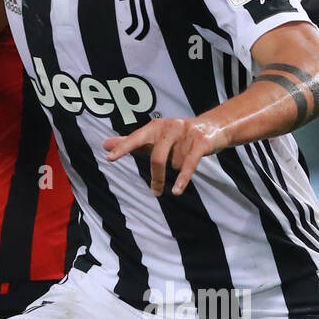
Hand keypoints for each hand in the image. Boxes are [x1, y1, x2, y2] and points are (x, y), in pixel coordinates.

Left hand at [103, 116, 222, 196]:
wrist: (214, 126)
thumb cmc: (179, 136)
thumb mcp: (155, 138)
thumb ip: (131, 142)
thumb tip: (104, 144)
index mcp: (155, 126)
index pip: (136, 138)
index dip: (123, 148)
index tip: (110, 158)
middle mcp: (169, 127)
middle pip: (157, 157)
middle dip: (157, 177)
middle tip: (156, 192)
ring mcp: (185, 133)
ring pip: (175, 164)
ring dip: (179, 170)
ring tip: (186, 161)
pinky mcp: (200, 142)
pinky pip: (189, 164)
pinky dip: (183, 179)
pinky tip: (176, 190)